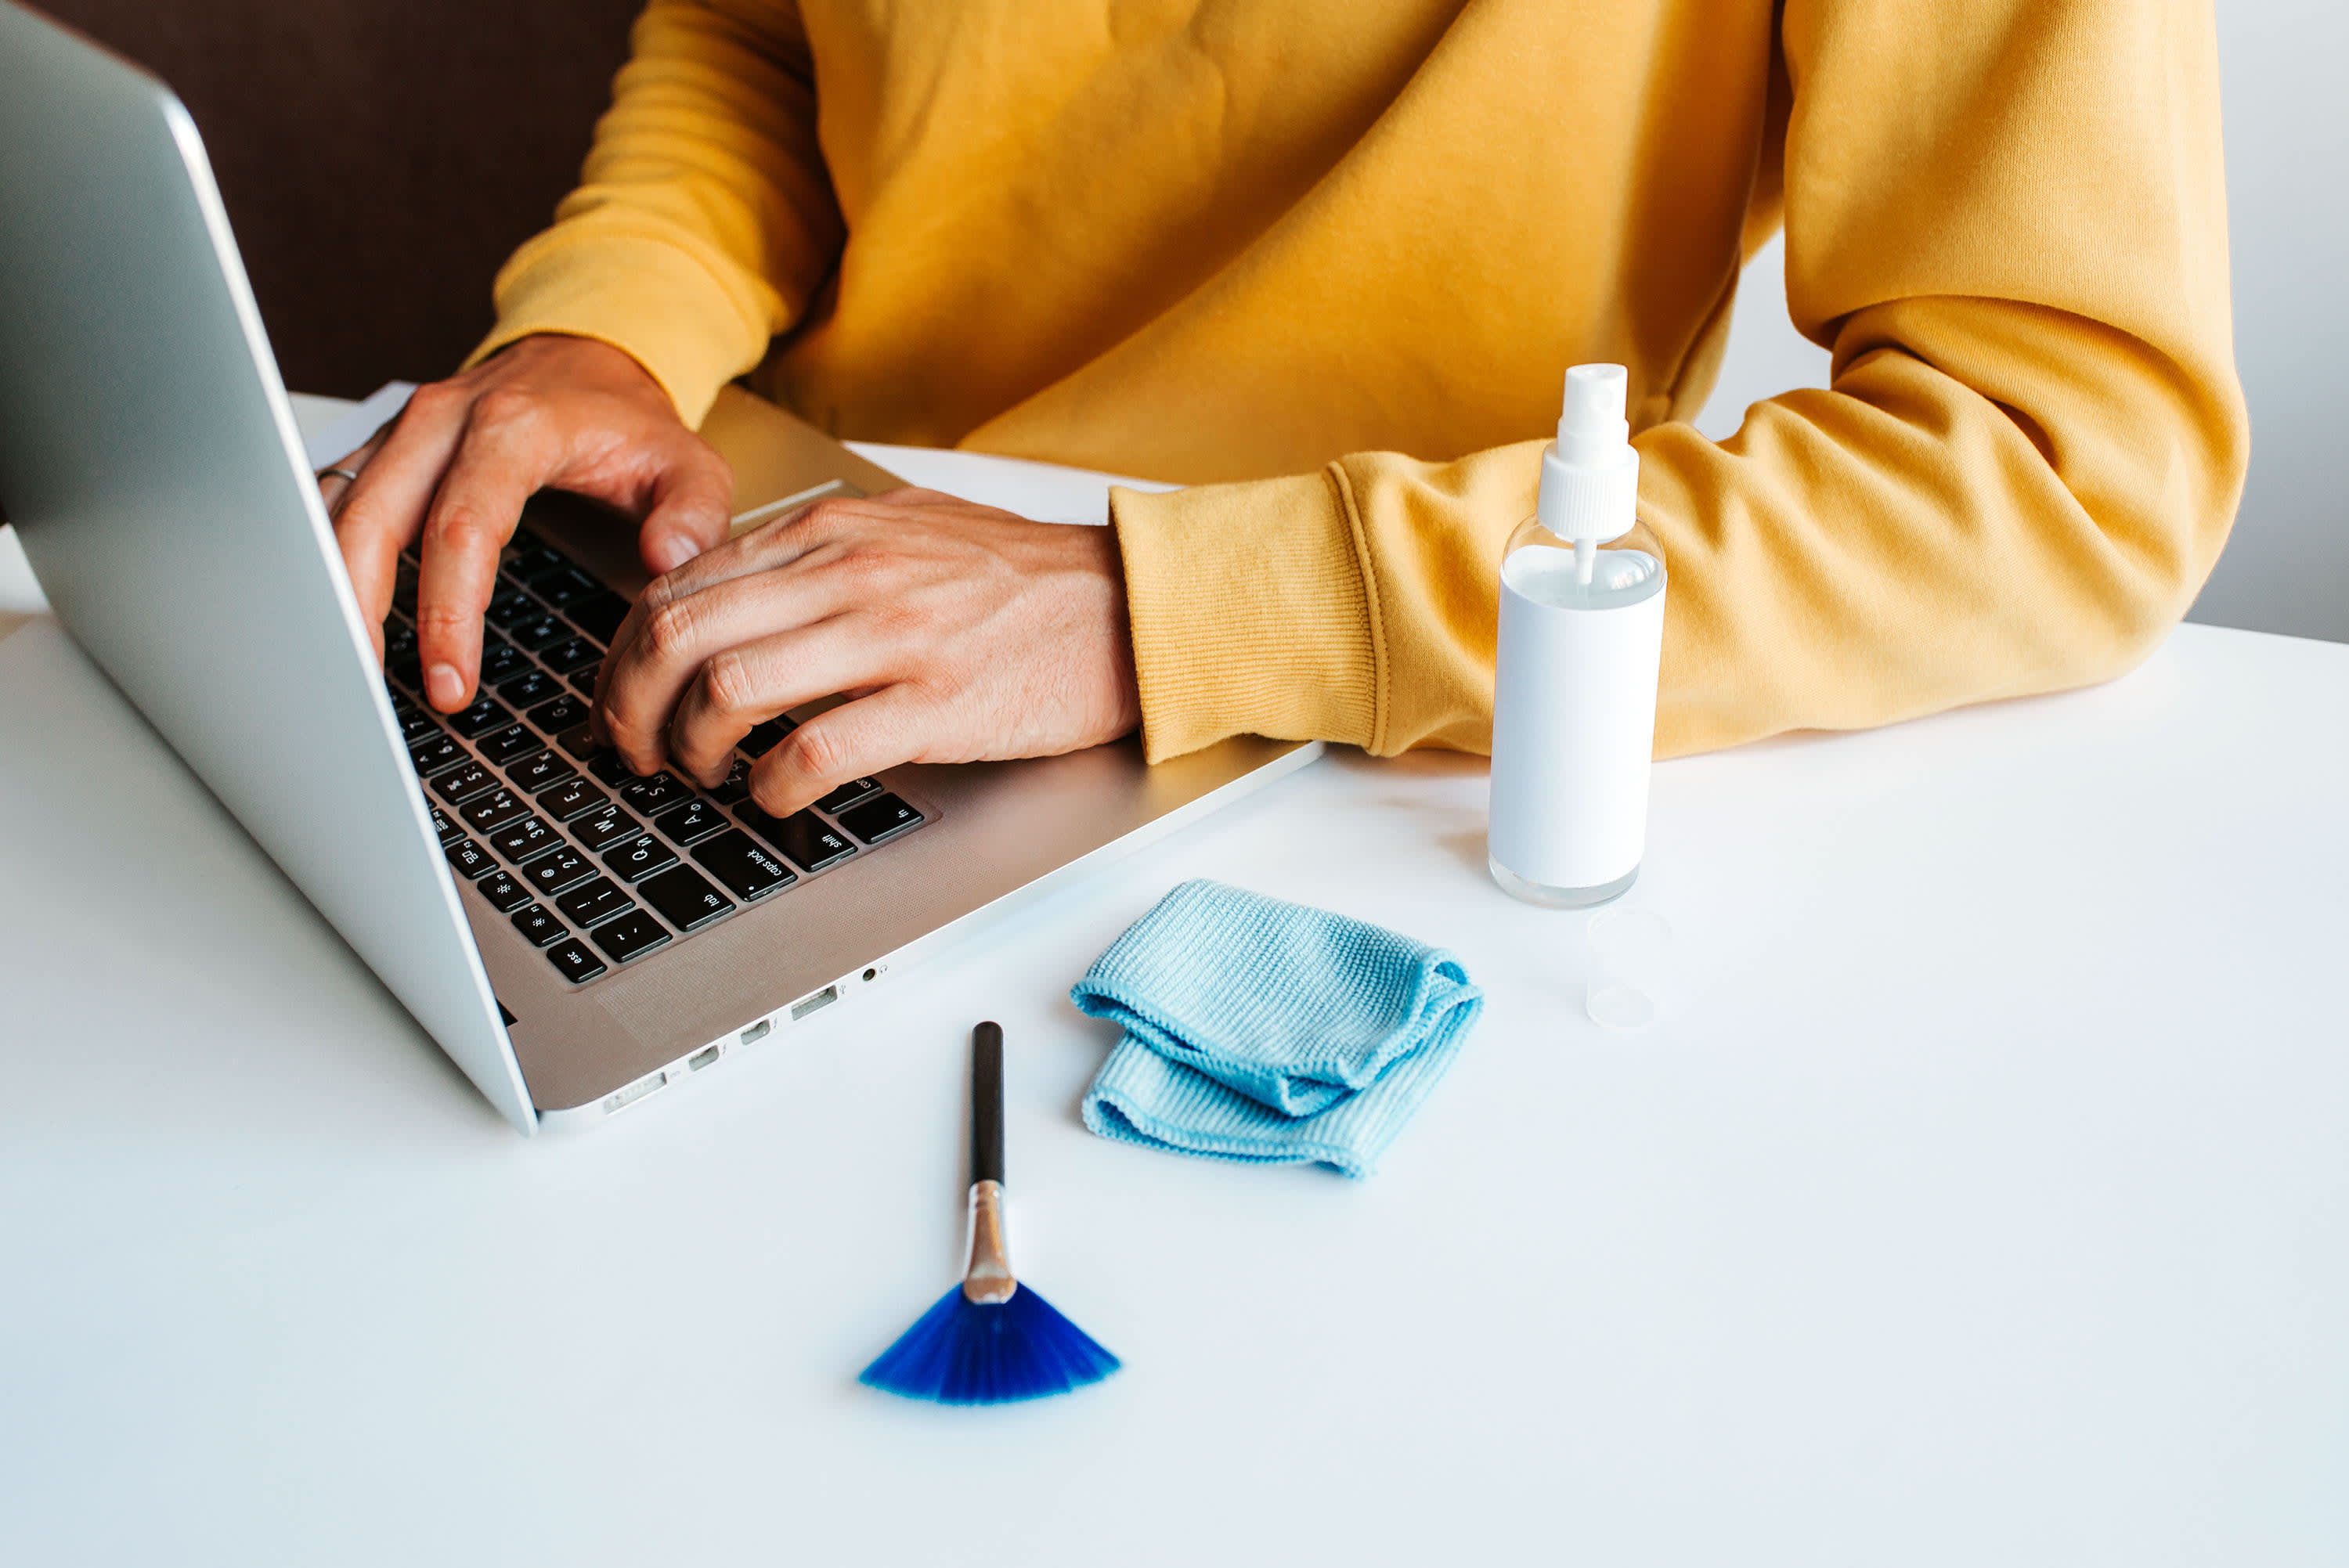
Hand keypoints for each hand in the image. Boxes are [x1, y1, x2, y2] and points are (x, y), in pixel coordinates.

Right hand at [320, 334, 732, 711]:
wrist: (587, 358)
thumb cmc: (630, 423)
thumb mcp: (691, 463)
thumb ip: (695, 514)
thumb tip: (667, 560)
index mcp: (514, 427)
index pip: (464, 527)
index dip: (449, 611)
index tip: (451, 681)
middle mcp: (443, 420)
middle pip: (375, 518)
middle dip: (362, 609)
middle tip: (367, 687)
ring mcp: (404, 430)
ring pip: (335, 507)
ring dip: (327, 586)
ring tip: (337, 665)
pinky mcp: (383, 446)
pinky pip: (332, 499)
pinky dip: (321, 555)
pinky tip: (325, 611)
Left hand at [593, 489, 1141, 816]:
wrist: (1128, 604)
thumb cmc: (1023, 579)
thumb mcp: (905, 528)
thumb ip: (817, 550)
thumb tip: (730, 589)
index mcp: (832, 530)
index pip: (678, 583)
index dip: (625, 654)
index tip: (623, 697)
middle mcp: (849, 573)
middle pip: (679, 636)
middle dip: (632, 707)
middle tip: (638, 751)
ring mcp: (891, 637)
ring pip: (730, 691)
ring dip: (693, 750)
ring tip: (704, 776)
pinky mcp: (933, 704)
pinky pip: (814, 752)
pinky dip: (772, 789)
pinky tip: (776, 799)